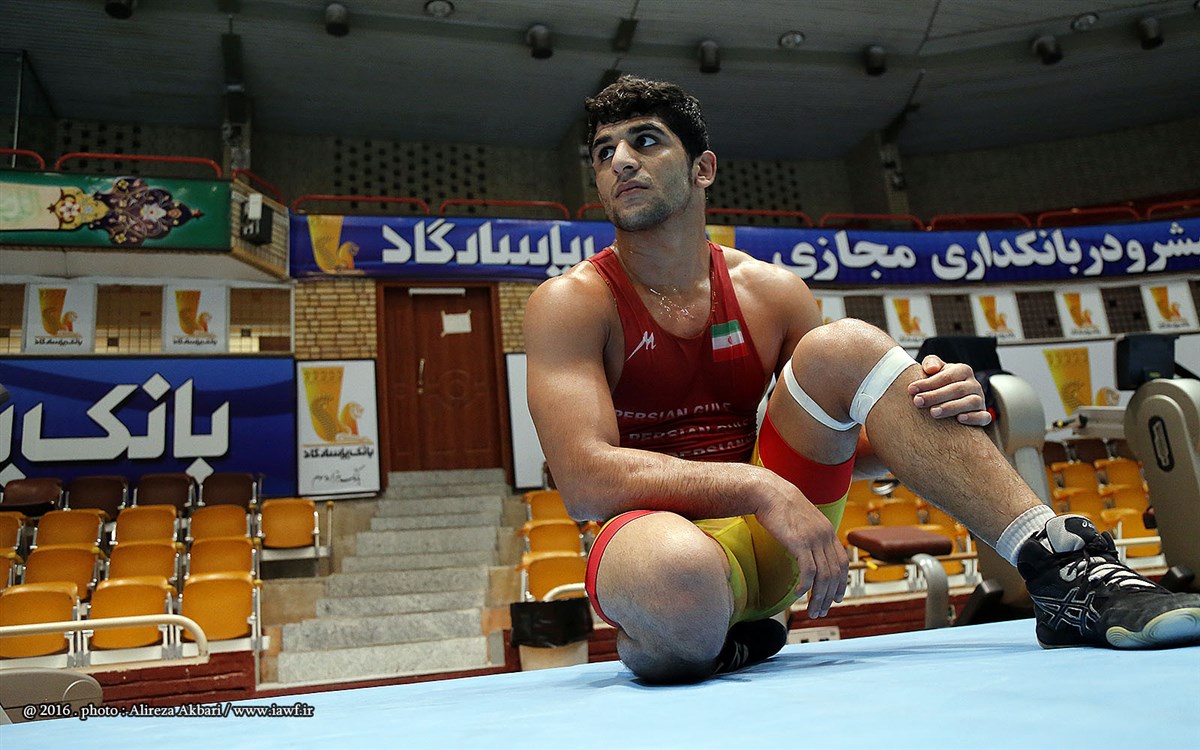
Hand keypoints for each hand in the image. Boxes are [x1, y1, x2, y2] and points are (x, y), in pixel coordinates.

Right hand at [754, 477, 848, 618]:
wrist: (768, 492)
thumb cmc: (779, 504)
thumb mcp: (802, 519)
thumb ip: (809, 533)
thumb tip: (807, 549)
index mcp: (827, 530)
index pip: (842, 562)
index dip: (841, 582)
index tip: (836, 597)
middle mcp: (825, 535)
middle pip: (834, 574)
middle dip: (829, 596)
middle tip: (821, 611)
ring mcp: (813, 539)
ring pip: (823, 576)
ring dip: (818, 597)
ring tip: (812, 610)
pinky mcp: (799, 542)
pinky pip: (808, 571)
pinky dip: (805, 586)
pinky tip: (799, 595)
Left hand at [907, 355, 990, 425]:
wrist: (951, 401)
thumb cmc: (940, 384)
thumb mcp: (935, 370)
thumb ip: (931, 363)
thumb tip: (931, 369)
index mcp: (963, 370)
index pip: (947, 375)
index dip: (929, 382)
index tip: (911, 389)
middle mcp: (974, 384)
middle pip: (957, 389)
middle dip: (936, 395)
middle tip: (918, 402)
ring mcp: (980, 400)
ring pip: (971, 402)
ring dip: (951, 407)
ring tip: (933, 413)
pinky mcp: (983, 415)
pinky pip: (984, 416)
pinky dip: (973, 418)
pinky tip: (959, 419)